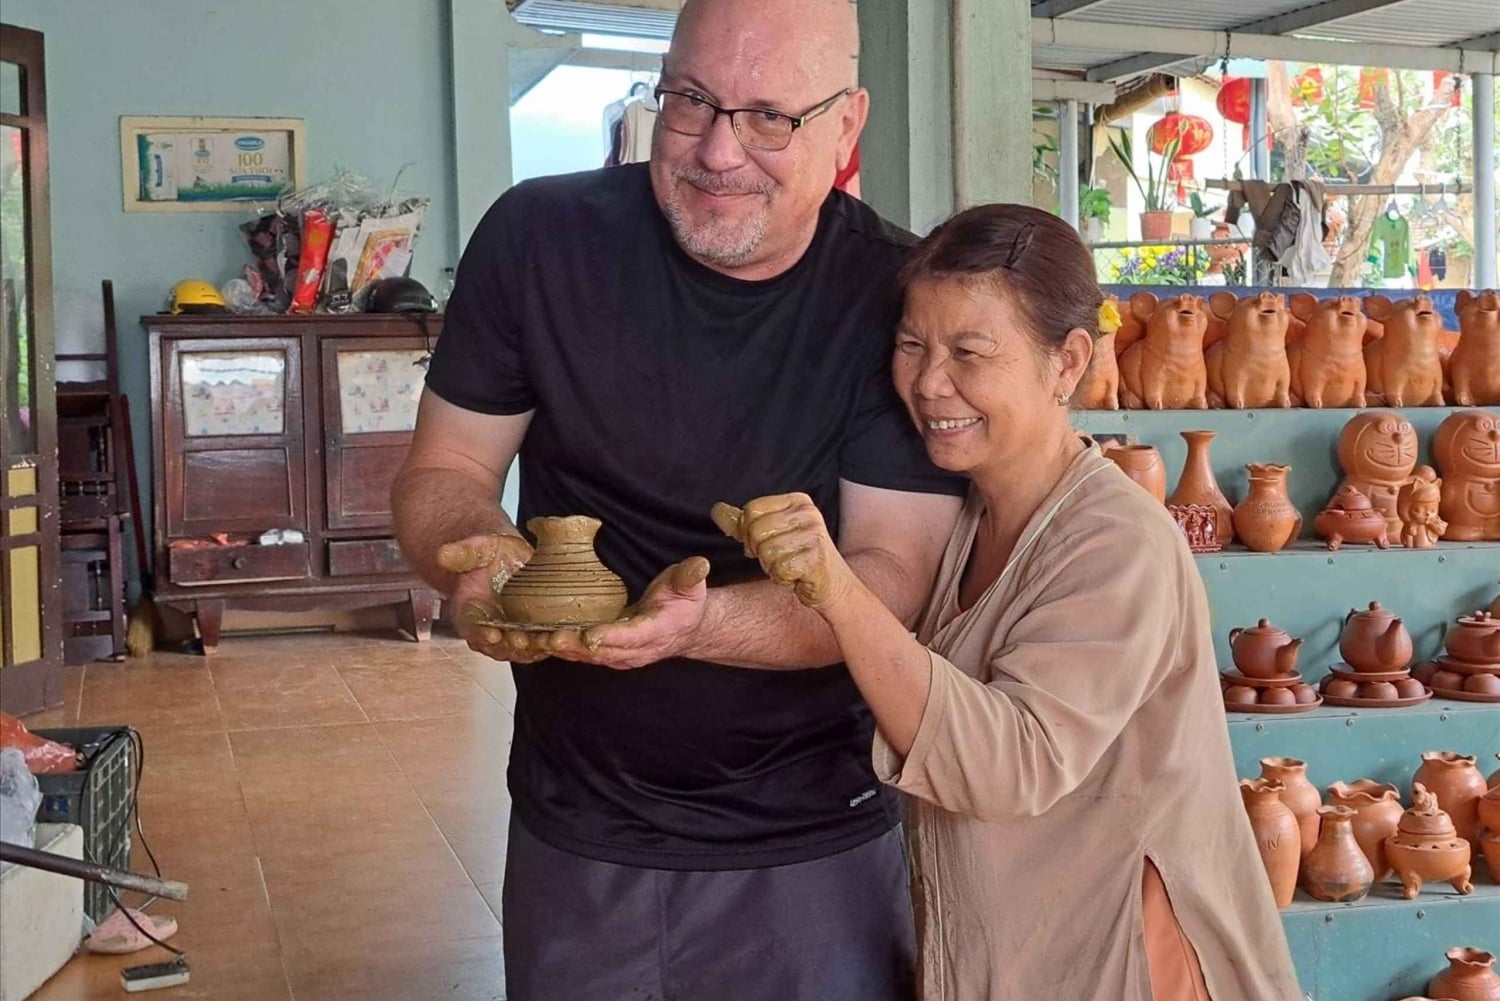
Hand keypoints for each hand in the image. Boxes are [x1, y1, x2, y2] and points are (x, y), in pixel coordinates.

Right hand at [436, 533, 541, 661]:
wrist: (508, 559)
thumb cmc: (490, 554)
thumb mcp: (477, 549)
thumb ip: (462, 553)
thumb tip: (443, 554)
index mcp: (468, 612)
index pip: (470, 627)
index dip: (479, 634)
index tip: (491, 635)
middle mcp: (487, 628)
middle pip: (497, 645)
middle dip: (510, 646)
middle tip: (522, 641)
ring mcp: (510, 633)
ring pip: (520, 649)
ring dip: (533, 649)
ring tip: (545, 643)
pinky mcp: (531, 633)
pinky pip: (539, 644)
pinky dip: (550, 645)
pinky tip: (563, 639)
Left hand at [548, 557, 711, 669]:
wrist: (685, 628)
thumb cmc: (684, 602)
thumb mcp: (690, 585)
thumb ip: (690, 576)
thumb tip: (699, 564)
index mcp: (656, 632)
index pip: (631, 636)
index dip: (610, 637)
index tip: (589, 636)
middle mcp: (635, 650)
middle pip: (601, 651)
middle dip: (574, 645)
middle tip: (548, 636)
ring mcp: (619, 656)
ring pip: (586, 656)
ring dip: (559, 650)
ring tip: (532, 640)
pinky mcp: (605, 654)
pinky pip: (579, 654)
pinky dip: (557, 649)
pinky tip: (533, 640)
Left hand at [716, 494, 854, 611]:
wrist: (832, 584)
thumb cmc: (798, 557)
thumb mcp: (771, 534)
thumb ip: (743, 522)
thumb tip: (716, 510)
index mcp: (797, 500)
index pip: (751, 510)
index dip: (749, 533)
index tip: (765, 543)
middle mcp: (808, 513)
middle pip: (755, 531)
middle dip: (760, 551)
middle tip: (779, 557)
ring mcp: (814, 535)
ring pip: (765, 552)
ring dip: (771, 566)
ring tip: (789, 565)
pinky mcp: (816, 559)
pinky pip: (779, 570)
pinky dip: (782, 578)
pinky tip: (796, 576)